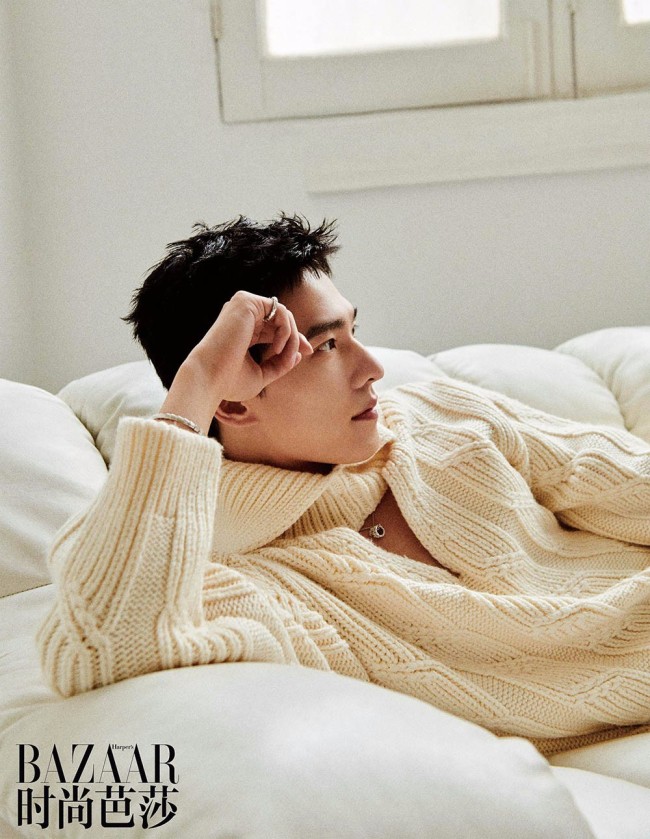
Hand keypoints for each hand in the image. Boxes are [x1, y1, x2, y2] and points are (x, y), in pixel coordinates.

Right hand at [159, 291, 312, 432]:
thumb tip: (299, 353)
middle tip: (308, 351)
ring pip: (283, 315)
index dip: (293, 339)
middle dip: (297, 336)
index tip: (307, 352)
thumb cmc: (230, 382)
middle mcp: (242, 315)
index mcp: (244, 330)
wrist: (209, 379)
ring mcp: (242, 306)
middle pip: (281, 319)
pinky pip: (281, 311)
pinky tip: (278, 348)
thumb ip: (280, 363)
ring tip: (284, 356)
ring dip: (291, 337)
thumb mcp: (262, 374)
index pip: (275, 328)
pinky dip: (287, 330)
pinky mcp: (246, 302)